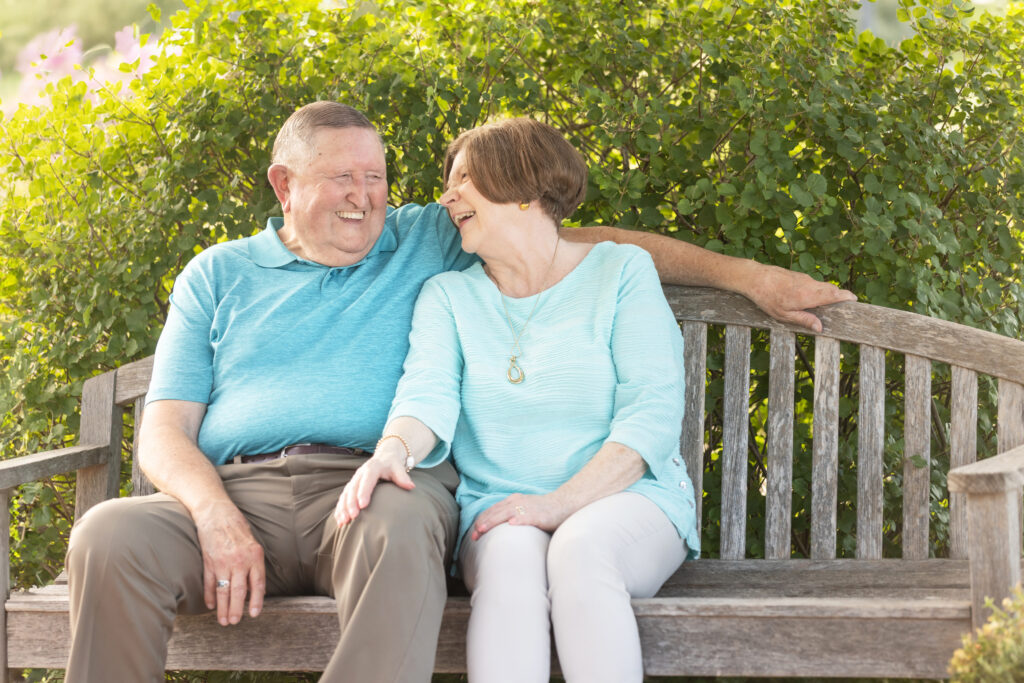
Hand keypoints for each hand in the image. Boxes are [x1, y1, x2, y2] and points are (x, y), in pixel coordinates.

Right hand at [193, 500, 265, 625]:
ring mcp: (222, 562)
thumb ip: (254, 564)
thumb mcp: (253, 544)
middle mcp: (239, 560)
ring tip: (224, 621)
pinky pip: (209, 583)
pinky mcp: (208, 561)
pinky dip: (209, 596)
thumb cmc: (238, 528)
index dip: (256, 601)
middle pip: (239, 591)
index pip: (257, 584)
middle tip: (234, 623)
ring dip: (223, 608)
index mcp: (254, 556)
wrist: (217, 513)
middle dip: (236, 609)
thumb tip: (254, 588)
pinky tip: (210, 606)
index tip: (254, 614)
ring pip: (223, 590)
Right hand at [334, 449, 414, 526]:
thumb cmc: (393, 465)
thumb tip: (410, 486)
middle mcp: (360, 474)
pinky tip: (339, 521)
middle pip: (353, 488)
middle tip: (352, 517)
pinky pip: (343, 498)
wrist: (385, 457)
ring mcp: (354, 480)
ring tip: (343, 522)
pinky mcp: (351, 487)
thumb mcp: (398, 468)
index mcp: (372, 468)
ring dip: (343, 508)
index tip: (363, 505)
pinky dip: (340, 509)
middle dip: (351, 503)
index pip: (367, 480)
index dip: (364, 492)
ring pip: (345, 494)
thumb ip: (403, 477)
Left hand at [471, 493, 571, 540]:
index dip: (481, 521)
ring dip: (493, 521)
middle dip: (482, 523)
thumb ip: (511, 515)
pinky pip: (526, 516)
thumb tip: (498, 530)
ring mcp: (527, 507)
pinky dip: (518, 519)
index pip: (492, 510)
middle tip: (474, 535)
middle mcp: (517, 501)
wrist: (563, 504)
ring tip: (483, 529)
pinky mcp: (538, 514)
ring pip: (506, 513)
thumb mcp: (523, 509)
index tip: (474, 533)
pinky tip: (512, 524)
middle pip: (495, 512)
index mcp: (513, 500)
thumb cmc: (543, 510)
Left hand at [743, 264, 855, 332]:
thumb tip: (820, 327)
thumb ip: (804, 320)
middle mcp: (810, 285)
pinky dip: (815, 290)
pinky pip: (812, 284)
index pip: (834, 294)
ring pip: (821, 286)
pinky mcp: (798, 275)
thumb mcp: (785, 315)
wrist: (755, 278)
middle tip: (842, 306)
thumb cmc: (768, 298)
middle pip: (831, 289)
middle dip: (838, 296)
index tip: (854, 299)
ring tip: (824, 306)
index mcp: (809, 296)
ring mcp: (804, 278)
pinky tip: (807, 299)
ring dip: (826, 293)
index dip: (846, 296)